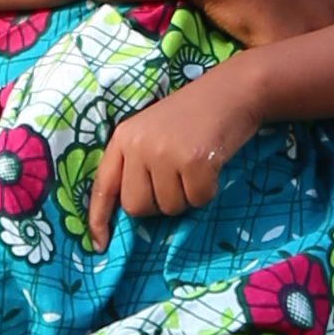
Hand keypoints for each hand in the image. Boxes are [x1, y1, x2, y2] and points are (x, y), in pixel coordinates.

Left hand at [88, 64, 267, 233]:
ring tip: (196, 165)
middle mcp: (138, 145)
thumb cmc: (195, 115)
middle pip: (137, 206)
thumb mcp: (154, 132)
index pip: (103, 185)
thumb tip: (132, 210)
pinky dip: (208, 191)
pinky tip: (211, 166)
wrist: (234, 90)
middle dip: (159, 203)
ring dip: (187, 196)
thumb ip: (138, 164)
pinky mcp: (192, 161)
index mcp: (123, 137)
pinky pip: (197, 200)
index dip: (99, 218)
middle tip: (178, 179)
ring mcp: (164, 153)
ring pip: (169, 208)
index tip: (100, 244)